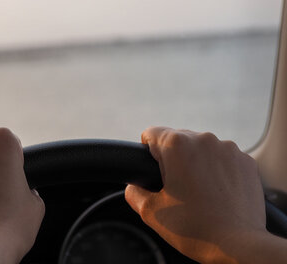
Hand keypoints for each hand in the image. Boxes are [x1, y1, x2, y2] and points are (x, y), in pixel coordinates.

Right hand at [124, 127, 269, 262]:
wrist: (239, 246)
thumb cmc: (195, 228)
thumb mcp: (150, 211)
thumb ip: (133, 191)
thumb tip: (134, 185)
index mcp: (177, 145)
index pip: (150, 134)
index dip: (147, 154)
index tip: (156, 173)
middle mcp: (203, 139)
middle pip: (177, 139)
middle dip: (173, 159)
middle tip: (177, 189)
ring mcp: (228, 149)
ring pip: (201, 148)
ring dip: (196, 163)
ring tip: (200, 192)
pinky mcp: (245, 161)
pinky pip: (223, 158)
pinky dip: (218, 170)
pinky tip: (217, 193)